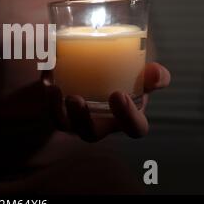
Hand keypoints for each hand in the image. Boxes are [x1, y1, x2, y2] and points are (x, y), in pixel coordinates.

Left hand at [44, 62, 170, 141]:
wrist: (98, 69)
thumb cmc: (126, 75)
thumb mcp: (143, 73)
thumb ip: (153, 75)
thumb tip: (156, 73)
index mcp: (127, 117)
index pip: (134, 128)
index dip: (127, 117)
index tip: (119, 94)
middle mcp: (101, 124)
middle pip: (91, 134)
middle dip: (83, 120)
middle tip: (77, 99)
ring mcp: (78, 120)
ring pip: (66, 126)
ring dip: (59, 112)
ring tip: (57, 91)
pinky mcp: (60, 111)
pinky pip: (52, 112)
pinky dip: (49, 99)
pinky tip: (48, 82)